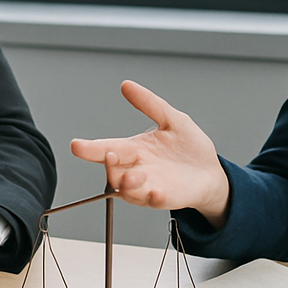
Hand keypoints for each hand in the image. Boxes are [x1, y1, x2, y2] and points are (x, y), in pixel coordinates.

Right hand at [70, 80, 230, 225]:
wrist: (211, 171)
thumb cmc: (190, 148)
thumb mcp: (172, 119)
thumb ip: (150, 103)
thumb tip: (127, 85)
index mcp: (135, 149)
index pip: (107, 148)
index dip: (90, 148)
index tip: (76, 145)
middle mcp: (137, 169)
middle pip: (113, 171)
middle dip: (109, 166)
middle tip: (109, 155)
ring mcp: (148, 186)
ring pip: (128, 190)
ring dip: (128, 184)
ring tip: (135, 176)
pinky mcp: (164, 198)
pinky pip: (153, 201)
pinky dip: (152, 197)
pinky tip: (156, 191)